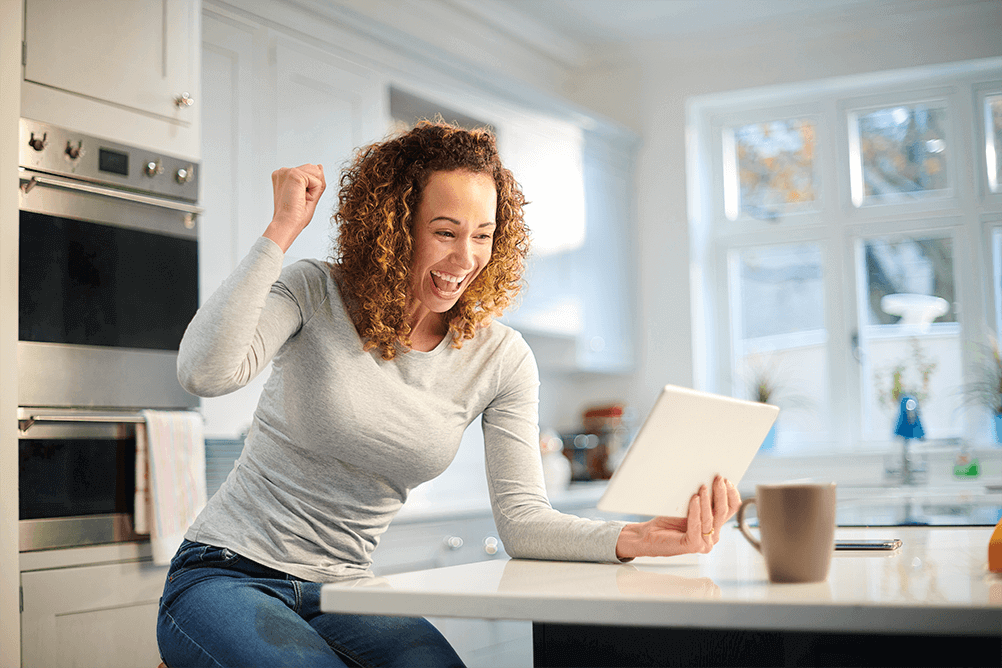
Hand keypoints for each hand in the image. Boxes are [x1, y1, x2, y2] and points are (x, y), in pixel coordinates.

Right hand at [263, 164, 325, 251]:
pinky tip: (302, 198)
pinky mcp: (294, 174)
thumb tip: (319, 166)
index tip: (298, 200)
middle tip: (300, 200)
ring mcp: (287, 171)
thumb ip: (315, 179)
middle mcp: (283, 171)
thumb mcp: (309, 194)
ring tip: (301, 199)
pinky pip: (317, 180)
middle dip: (314, 187)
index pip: (309, 173)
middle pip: (314, 170)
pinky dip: (314, 192)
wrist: (286, 224)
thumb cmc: (295, 215)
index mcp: (284, 176)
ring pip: (317, 173)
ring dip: (314, 189)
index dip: (311, 188)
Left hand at [615, 475, 740, 559]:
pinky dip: (696, 511)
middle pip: (723, 512)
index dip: (731, 494)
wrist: (648, 536)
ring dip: (707, 500)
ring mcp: (704, 542)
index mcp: (714, 524)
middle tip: (718, 479)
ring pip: (711, 518)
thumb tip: (710, 479)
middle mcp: (713, 535)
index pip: (732, 508)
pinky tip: (693, 499)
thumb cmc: (667, 520)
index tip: (727, 480)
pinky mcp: (693, 545)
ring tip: (702, 487)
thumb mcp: (689, 506)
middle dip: (721, 493)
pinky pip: (697, 525)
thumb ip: (701, 499)